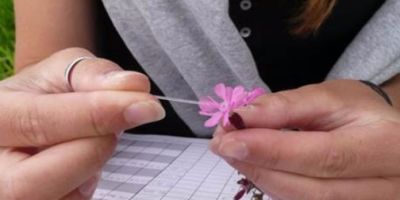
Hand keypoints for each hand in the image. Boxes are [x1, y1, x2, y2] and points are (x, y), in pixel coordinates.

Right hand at [0, 48, 164, 199]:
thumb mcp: (65, 70)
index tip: (147, 107)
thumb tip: (134, 85)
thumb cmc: (48, 92)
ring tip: (83, 142)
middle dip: (91, 152)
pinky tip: (76, 164)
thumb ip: (95, 74)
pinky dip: (85, 185)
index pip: (41, 122)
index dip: (98, 115)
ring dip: (90, 170)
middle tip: (111, 130)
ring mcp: (8, 192)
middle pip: (36, 180)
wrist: (30, 116)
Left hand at [210, 80, 399, 199]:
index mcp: (385, 148)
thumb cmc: (358, 110)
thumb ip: (285, 108)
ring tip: (235, 151)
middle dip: (259, 167)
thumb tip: (240, 118)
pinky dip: (274, 185)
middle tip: (223, 144)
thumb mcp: (328, 97)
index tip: (229, 139)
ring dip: (261, 177)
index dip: (271, 151)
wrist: (384, 135)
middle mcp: (383, 187)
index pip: (322, 157)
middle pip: (310, 190)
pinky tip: (256, 165)